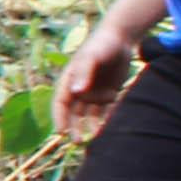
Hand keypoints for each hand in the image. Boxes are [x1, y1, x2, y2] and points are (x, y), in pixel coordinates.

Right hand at [56, 18, 145, 141]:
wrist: (121, 39)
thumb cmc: (101, 45)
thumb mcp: (91, 57)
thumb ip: (83, 73)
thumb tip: (76, 93)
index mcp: (69, 81)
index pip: (60, 103)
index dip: (59, 118)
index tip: (61, 132)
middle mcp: (79, 90)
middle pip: (73, 113)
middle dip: (74, 128)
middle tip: (79, 141)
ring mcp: (94, 93)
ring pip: (90, 115)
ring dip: (91, 126)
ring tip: (98, 137)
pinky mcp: (108, 94)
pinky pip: (106, 111)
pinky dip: (107, 120)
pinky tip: (111, 128)